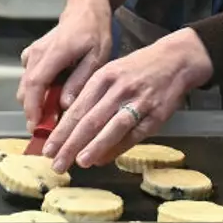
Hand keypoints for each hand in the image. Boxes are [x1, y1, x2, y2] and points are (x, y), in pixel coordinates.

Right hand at [17, 0, 114, 128]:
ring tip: (51, 117)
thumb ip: (80, 81)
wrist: (84, 10)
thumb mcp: (97, 57)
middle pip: (26, 89)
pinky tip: (50, 98)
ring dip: (34, 103)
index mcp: (53, 54)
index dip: (33, 107)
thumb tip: (65, 105)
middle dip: (33, 112)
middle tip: (48, 130)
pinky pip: (28, 78)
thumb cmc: (94, 32)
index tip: (36, 127)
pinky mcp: (31, 55)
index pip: (35, 84)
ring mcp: (32, 53)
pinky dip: (35, 92)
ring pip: (25, 85)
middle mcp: (37, 54)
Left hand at [42, 27, 213, 173]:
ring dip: (94, 146)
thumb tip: (72, 127)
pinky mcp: (155, 115)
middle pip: (90, 120)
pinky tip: (103, 159)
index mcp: (102, 78)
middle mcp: (118, 89)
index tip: (48, 147)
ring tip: (79, 162)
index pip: (77, 108)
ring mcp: (137, 102)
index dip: (61, 130)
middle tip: (56, 162)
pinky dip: (117, 149)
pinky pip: (133, 135)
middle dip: (70, 143)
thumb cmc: (137, 69)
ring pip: (111, 128)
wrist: (174, 60)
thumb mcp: (110, 72)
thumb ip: (92, 97)